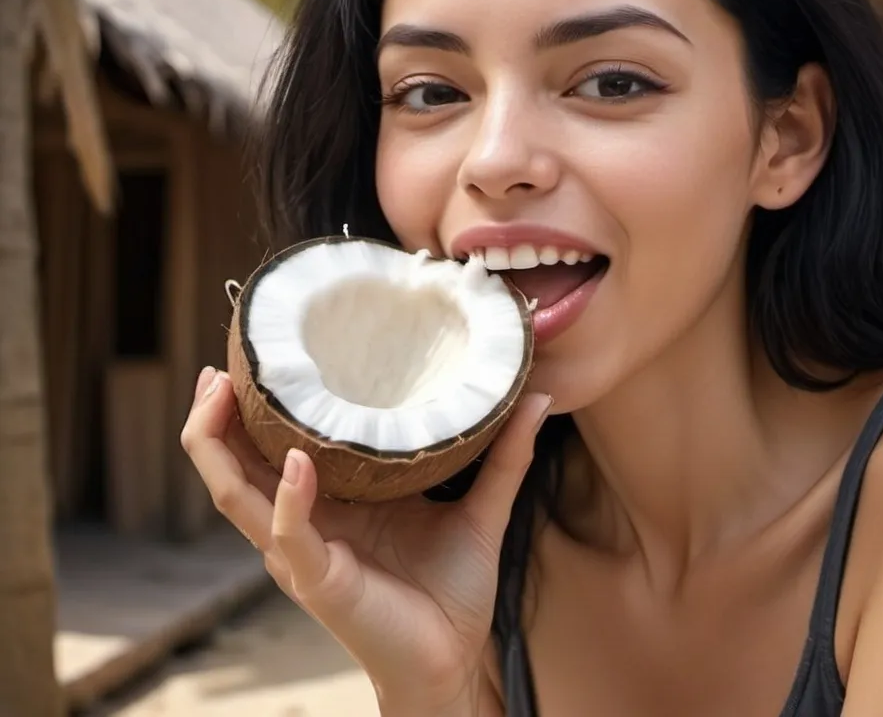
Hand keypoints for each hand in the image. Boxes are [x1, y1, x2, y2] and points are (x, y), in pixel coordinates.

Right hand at [180, 366, 550, 711]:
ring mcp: (303, 552)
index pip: (269, 447)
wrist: (454, 661)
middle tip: (215, 369)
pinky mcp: (318, 580)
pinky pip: (288, 534)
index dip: (248, 407)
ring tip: (220, 394)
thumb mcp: (480, 508)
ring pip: (236, 495)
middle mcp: (302, 522)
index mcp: (328, 500)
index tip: (252, 354)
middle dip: (213, 418)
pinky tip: (295, 462)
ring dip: (220, 445)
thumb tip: (535, 396)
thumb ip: (503, 454)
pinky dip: (287, 498)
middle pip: (233, 467)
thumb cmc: (451, 590)